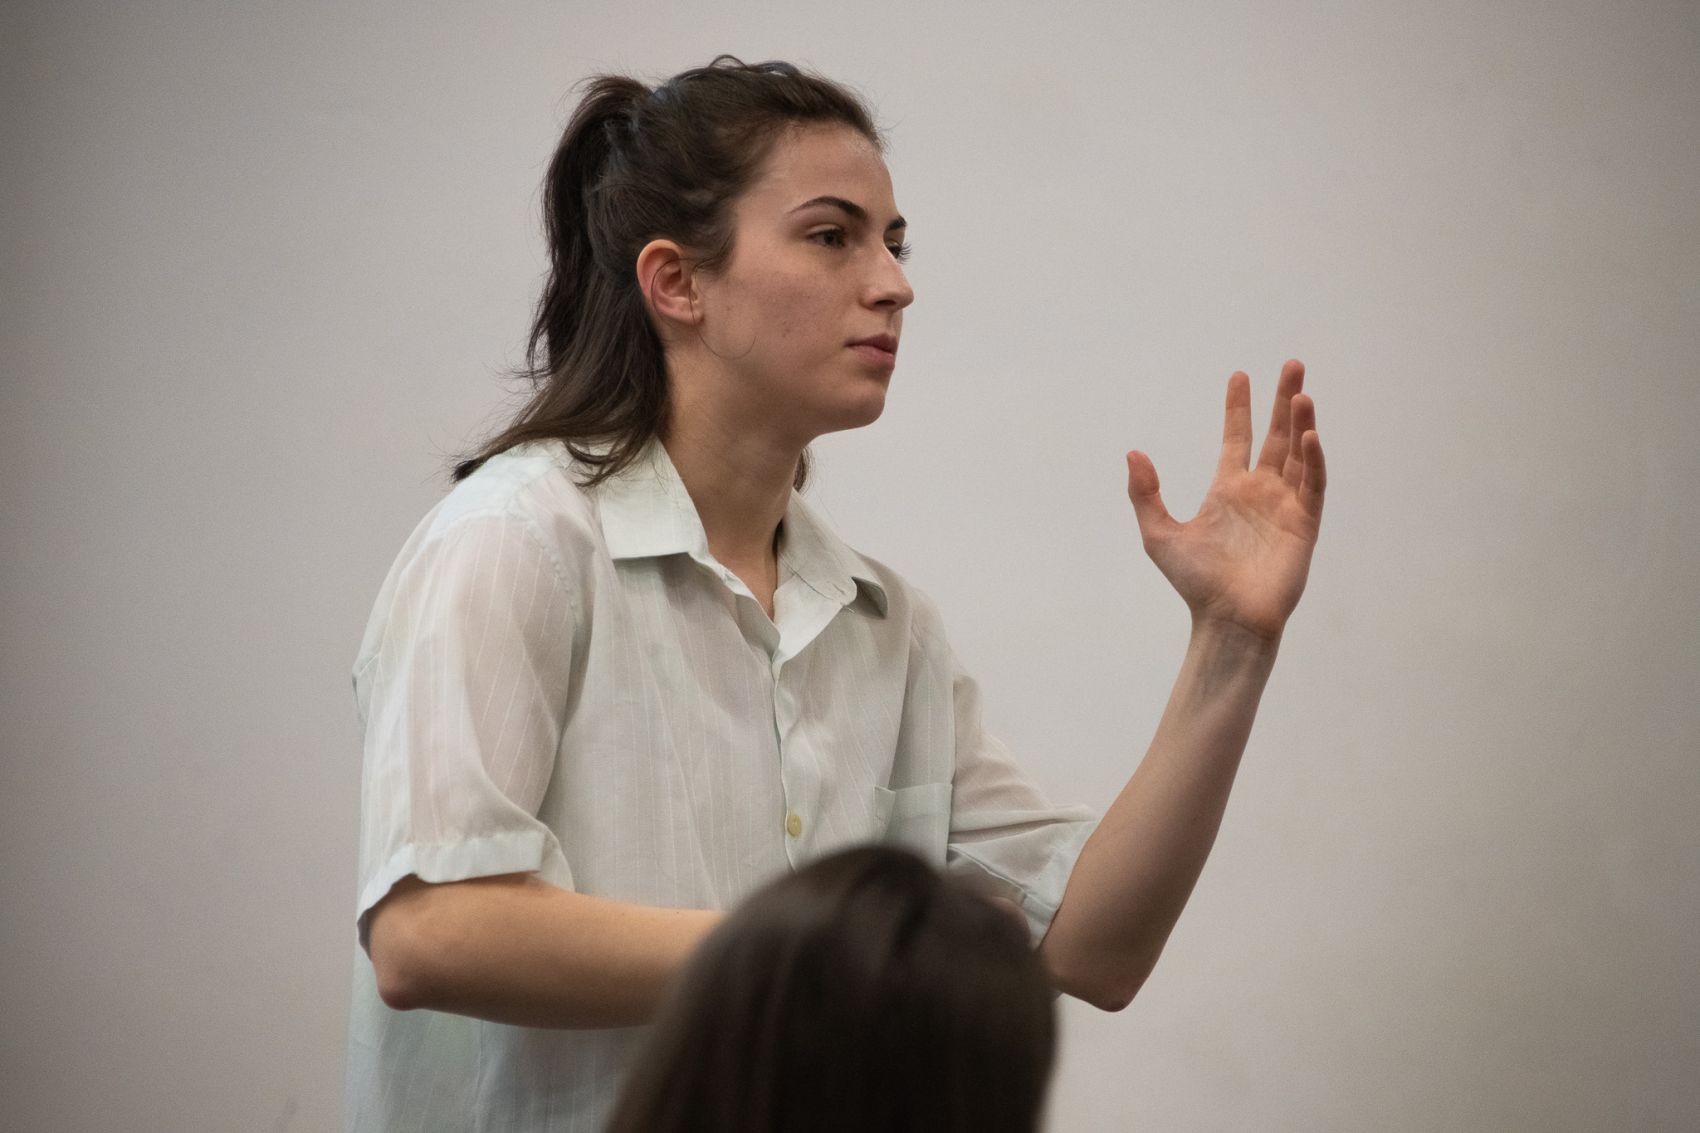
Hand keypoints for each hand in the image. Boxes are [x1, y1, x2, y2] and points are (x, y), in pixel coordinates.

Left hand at [1125, 359, 1325, 641]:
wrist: (1226, 619)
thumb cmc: (1195, 583)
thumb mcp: (1159, 534)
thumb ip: (1145, 494)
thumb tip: (1133, 453)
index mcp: (1228, 491)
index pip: (1237, 439)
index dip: (1239, 408)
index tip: (1240, 375)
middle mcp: (1260, 493)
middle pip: (1275, 436)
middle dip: (1283, 400)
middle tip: (1292, 364)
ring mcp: (1284, 506)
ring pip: (1297, 454)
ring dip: (1301, 423)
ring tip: (1302, 392)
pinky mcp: (1304, 524)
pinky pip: (1312, 485)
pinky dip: (1312, 460)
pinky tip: (1309, 435)